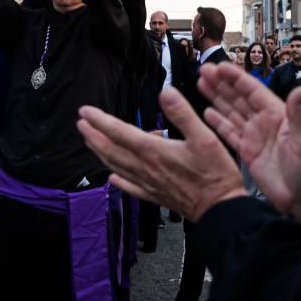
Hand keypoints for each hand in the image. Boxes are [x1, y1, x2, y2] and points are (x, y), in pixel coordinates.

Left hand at [77, 88, 247, 221]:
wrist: (220, 209)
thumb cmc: (215, 173)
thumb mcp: (204, 137)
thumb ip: (182, 114)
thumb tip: (165, 91)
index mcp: (154, 151)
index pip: (119, 132)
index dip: (100, 120)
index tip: (84, 111)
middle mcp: (145, 167)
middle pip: (112, 150)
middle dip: (94, 136)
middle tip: (81, 124)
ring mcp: (148, 183)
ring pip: (117, 167)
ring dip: (101, 153)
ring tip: (90, 143)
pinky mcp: (155, 196)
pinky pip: (130, 187)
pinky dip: (118, 180)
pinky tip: (112, 177)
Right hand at [199, 63, 300, 226]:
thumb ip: (298, 115)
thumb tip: (300, 89)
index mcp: (277, 115)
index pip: (253, 91)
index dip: (236, 78)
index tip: (221, 67)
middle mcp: (263, 122)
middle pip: (238, 97)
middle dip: (221, 83)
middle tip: (204, 69)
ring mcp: (254, 136)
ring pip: (231, 111)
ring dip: (216, 97)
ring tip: (201, 83)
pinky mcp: (247, 151)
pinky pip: (229, 133)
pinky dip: (217, 122)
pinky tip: (206, 112)